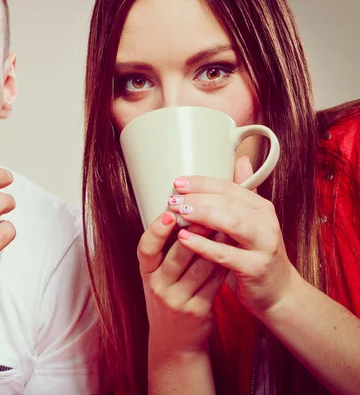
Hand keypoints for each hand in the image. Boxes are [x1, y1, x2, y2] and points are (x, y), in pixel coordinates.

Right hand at [139, 215, 228, 355]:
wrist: (174, 340)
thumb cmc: (169, 296)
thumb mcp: (158, 274)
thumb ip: (166, 248)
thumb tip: (182, 210)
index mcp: (147, 273)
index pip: (145, 248)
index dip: (156, 231)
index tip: (168, 213)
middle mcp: (158, 286)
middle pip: (177, 254)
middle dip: (195, 230)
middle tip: (209, 209)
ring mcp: (177, 300)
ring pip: (200, 266)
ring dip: (215, 243)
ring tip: (227, 223)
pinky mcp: (198, 310)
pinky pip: (214, 281)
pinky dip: (224, 262)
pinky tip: (233, 248)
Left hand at [168, 156, 297, 318]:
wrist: (278, 293)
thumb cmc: (256, 254)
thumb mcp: (253, 221)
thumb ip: (244, 193)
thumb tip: (240, 158)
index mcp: (261, 208)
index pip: (230, 187)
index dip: (203, 182)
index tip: (178, 182)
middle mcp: (266, 223)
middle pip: (229, 201)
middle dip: (198, 197)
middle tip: (173, 197)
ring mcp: (263, 245)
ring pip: (231, 223)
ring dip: (202, 214)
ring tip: (179, 211)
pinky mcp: (255, 268)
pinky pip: (226, 254)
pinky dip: (204, 245)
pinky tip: (184, 239)